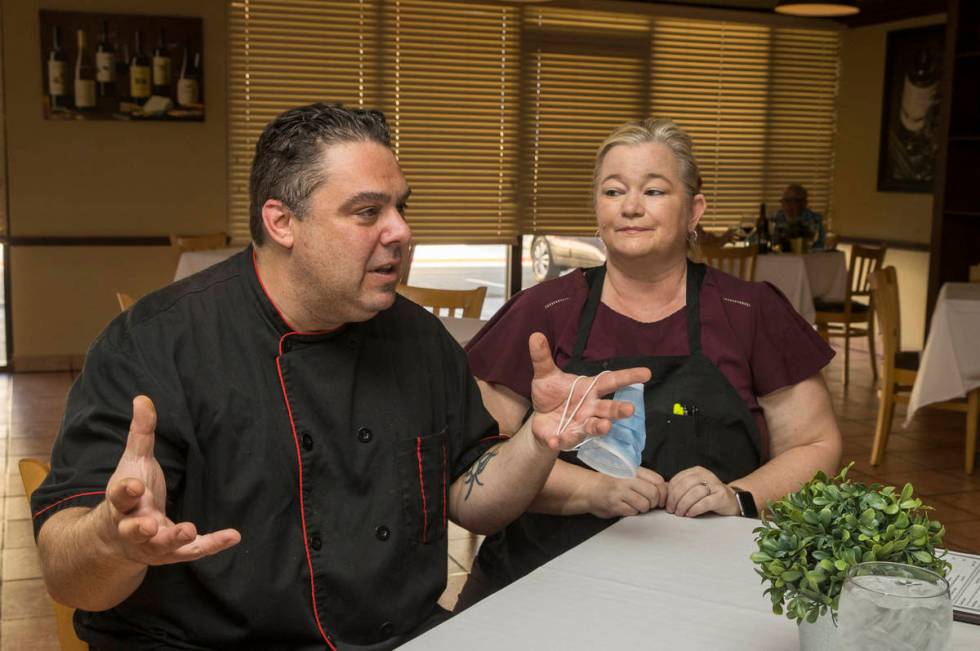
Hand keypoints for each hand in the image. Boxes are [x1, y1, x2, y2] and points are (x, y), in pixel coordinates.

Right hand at [96, 396, 240, 566]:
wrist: (119, 536)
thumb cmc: (131, 493)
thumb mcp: (135, 462)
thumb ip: (141, 433)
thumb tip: (143, 398)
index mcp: (122, 502)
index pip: (119, 496)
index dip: (126, 490)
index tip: (136, 484)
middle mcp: (132, 527)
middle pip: (133, 529)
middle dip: (140, 527)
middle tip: (151, 524)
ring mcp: (152, 544)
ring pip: (161, 546)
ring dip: (174, 539)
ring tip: (189, 530)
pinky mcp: (173, 553)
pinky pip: (193, 550)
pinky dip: (213, 544)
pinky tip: (234, 536)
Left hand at [526, 333, 650, 450]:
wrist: (540, 418)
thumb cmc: (552, 394)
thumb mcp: (545, 375)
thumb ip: (542, 358)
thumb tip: (535, 336)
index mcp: (589, 389)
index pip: (611, 381)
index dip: (628, 377)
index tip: (647, 373)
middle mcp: (590, 409)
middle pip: (608, 409)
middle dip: (619, 410)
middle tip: (630, 409)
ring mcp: (580, 425)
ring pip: (593, 427)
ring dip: (600, 427)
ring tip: (606, 426)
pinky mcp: (566, 439)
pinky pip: (565, 441)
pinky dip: (560, 441)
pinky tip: (555, 440)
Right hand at [585, 467, 667, 518]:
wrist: (590, 489)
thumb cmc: (612, 483)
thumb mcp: (630, 475)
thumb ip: (648, 480)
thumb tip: (667, 487)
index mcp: (634, 471)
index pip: (658, 481)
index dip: (664, 492)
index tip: (661, 498)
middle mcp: (627, 479)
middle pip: (654, 494)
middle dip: (655, 502)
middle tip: (650, 503)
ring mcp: (620, 492)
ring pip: (645, 505)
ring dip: (644, 508)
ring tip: (636, 505)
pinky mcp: (615, 504)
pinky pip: (633, 512)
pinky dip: (633, 512)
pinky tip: (627, 507)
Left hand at [665, 466, 738, 517]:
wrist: (732, 501)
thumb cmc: (709, 496)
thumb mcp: (694, 489)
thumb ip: (680, 489)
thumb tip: (662, 494)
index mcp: (697, 471)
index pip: (678, 479)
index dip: (670, 493)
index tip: (666, 504)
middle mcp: (706, 474)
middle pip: (685, 485)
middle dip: (675, 499)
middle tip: (672, 511)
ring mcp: (715, 484)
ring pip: (694, 493)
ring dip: (684, 505)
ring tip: (680, 513)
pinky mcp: (722, 496)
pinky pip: (705, 502)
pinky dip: (695, 509)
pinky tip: (690, 514)